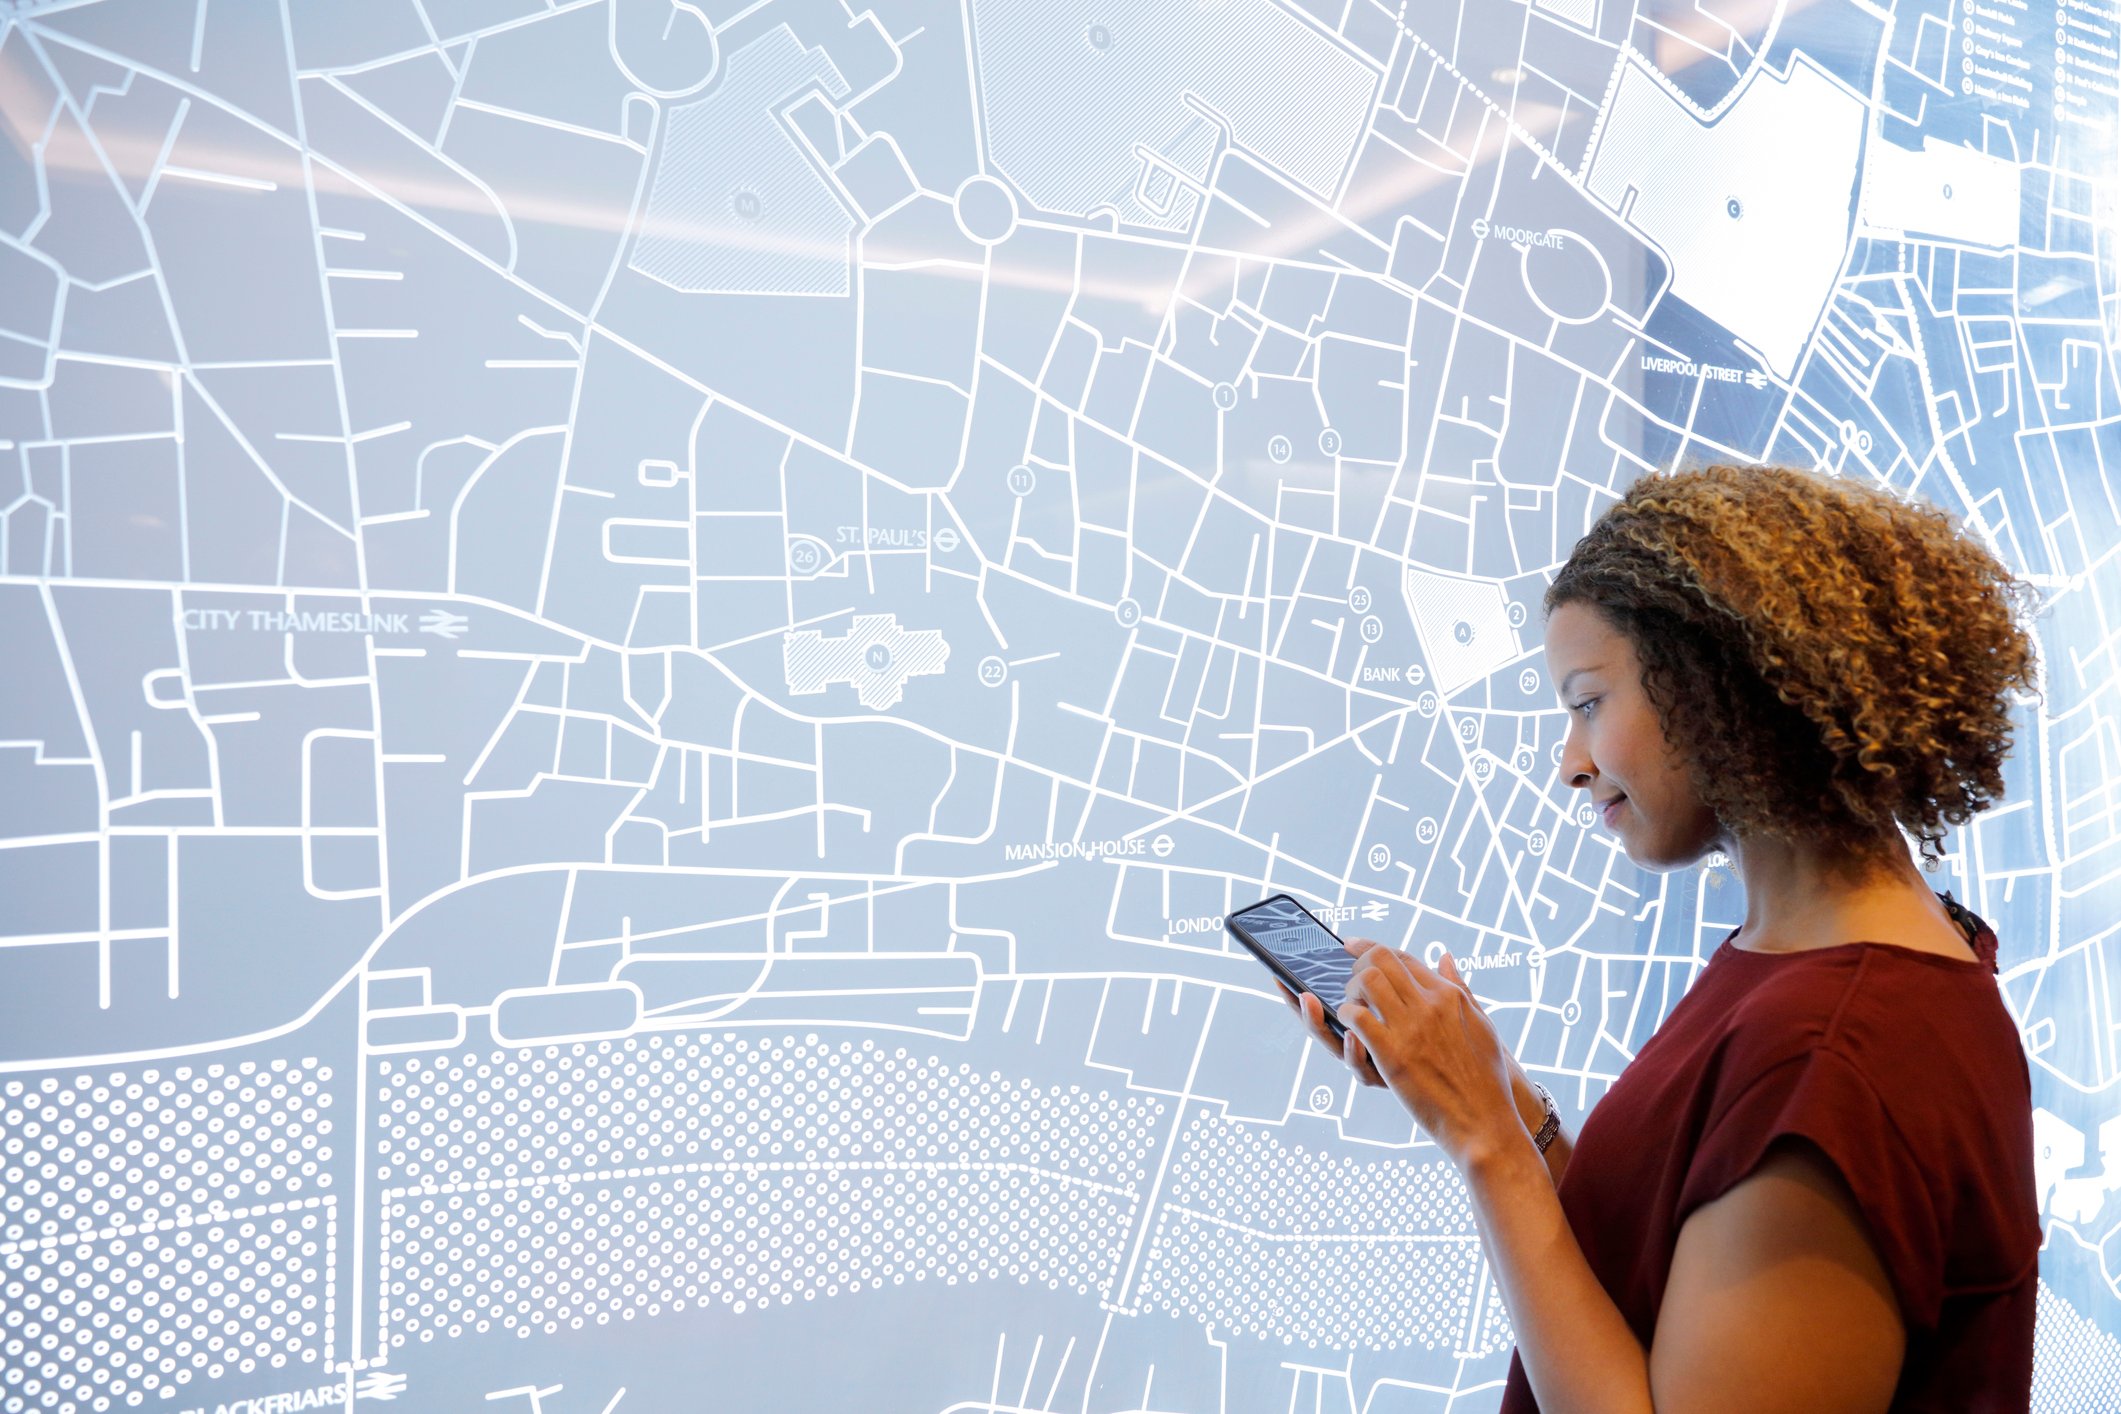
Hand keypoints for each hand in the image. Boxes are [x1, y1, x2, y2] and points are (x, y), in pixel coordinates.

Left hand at [1336, 939, 1523, 1166]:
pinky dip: (1346, 1015)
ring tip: (1350, 1002)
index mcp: (1449, 995)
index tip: (1353, 945)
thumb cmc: (1487, 1077)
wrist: (1486, 1122)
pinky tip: (1349, 1026)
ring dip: (1350, 988)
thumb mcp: (1481, 1024)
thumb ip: (1460, 988)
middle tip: (1348, 977)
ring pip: (1366, 981)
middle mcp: (1430, 1004)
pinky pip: (1358, 1018)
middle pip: (1381, 961)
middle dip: (1357, 962)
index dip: (1373, 947)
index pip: (1405, 958)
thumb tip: (1445, 956)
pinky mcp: (1393, 1055)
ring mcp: (1411, 1028)